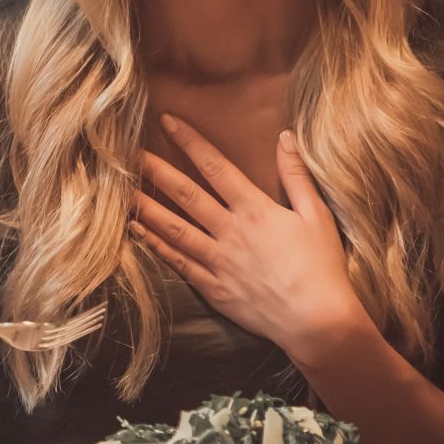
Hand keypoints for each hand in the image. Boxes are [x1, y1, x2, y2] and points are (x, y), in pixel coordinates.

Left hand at [130, 114, 365, 361]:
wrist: (316, 321)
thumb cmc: (321, 266)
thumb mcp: (317, 214)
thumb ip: (297, 174)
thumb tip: (286, 136)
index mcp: (255, 210)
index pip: (216, 167)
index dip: (191, 142)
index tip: (168, 121)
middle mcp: (231, 232)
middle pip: (186, 195)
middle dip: (156, 170)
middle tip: (129, 152)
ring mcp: (218, 262)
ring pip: (174, 229)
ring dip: (147, 207)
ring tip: (122, 190)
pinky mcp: (213, 288)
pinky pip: (178, 263)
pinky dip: (156, 246)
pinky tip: (138, 231)